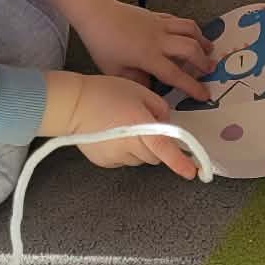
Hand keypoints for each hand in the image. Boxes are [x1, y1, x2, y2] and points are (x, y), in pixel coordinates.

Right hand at [68, 74, 202, 178]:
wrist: (71, 104)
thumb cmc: (104, 92)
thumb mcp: (139, 91)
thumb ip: (159, 108)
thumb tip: (165, 123)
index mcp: (141, 127)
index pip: (165, 149)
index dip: (180, 162)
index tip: (193, 172)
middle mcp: (129, 147)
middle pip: (156, 155)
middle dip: (158, 145)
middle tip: (147, 125)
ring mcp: (116, 157)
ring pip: (140, 158)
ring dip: (141, 147)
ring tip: (124, 126)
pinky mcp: (104, 162)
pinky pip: (124, 159)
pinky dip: (125, 150)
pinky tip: (112, 135)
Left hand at [78, 1, 214, 99]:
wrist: (97, 13)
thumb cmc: (102, 43)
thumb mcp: (114, 70)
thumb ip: (135, 81)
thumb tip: (151, 87)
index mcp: (148, 56)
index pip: (176, 74)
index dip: (192, 86)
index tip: (204, 95)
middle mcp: (159, 39)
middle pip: (190, 48)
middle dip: (203, 60)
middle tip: (210, 70)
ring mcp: (160, 24)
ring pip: (189, 29)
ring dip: (202, 39)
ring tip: (209, 49)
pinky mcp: (157, 15)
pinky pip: (178, 21)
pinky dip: (189, 28)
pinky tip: (190, 34)